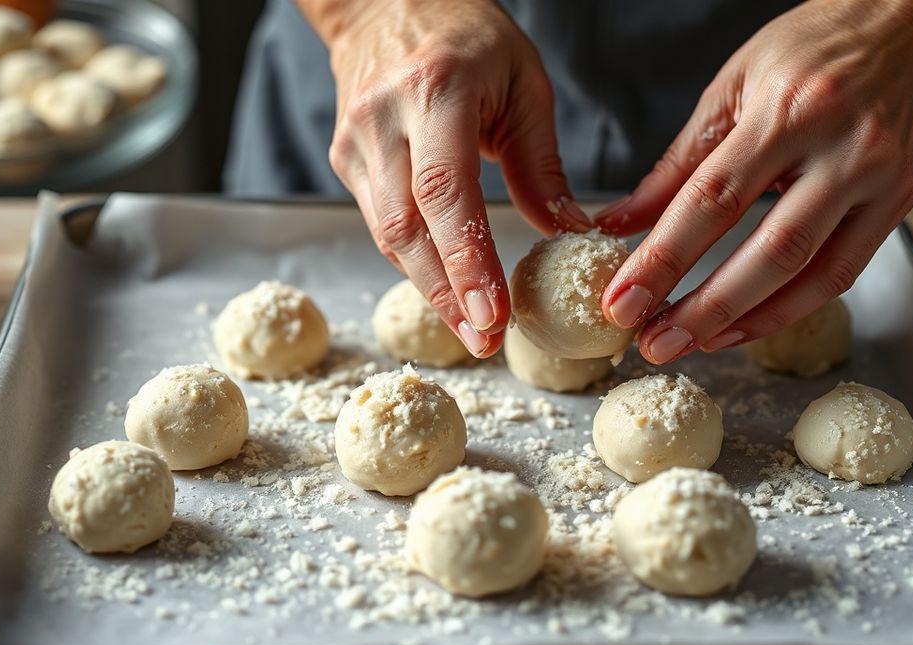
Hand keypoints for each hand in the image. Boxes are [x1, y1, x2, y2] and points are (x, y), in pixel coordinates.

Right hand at [302, 0, 589, 357]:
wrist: (385, 3)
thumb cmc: (466, 37)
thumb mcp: (523, 83)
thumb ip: (540, 162)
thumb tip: (567, 232)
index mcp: (434, 91)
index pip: (444, 192)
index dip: (465, 259)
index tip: (492, 313)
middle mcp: (383, 120)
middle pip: (404, 227)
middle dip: (446, 294)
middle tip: (487, 342)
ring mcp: (355, 142)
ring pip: (387, 235)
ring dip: (429, 289)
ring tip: (474, 330)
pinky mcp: (345, 160)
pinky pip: (381, 223)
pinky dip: (416, 261)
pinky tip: (447, 289)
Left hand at [594, 0, 912, 363]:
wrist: (912, 21)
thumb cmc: (814, 45)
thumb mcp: (732, 85)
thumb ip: (678, 163)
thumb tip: (622, 223)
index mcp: (788, 110)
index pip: (712, 200)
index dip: (663, 258)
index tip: (623, 300)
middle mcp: (842, 148)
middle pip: (768, 250)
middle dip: (702, 307)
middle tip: (652, 342)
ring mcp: (878, 179)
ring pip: (810, 273)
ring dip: (745, 320)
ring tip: (691, 344)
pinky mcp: (901, 201)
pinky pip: (842, 273)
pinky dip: (789, 308)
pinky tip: (743, 326)